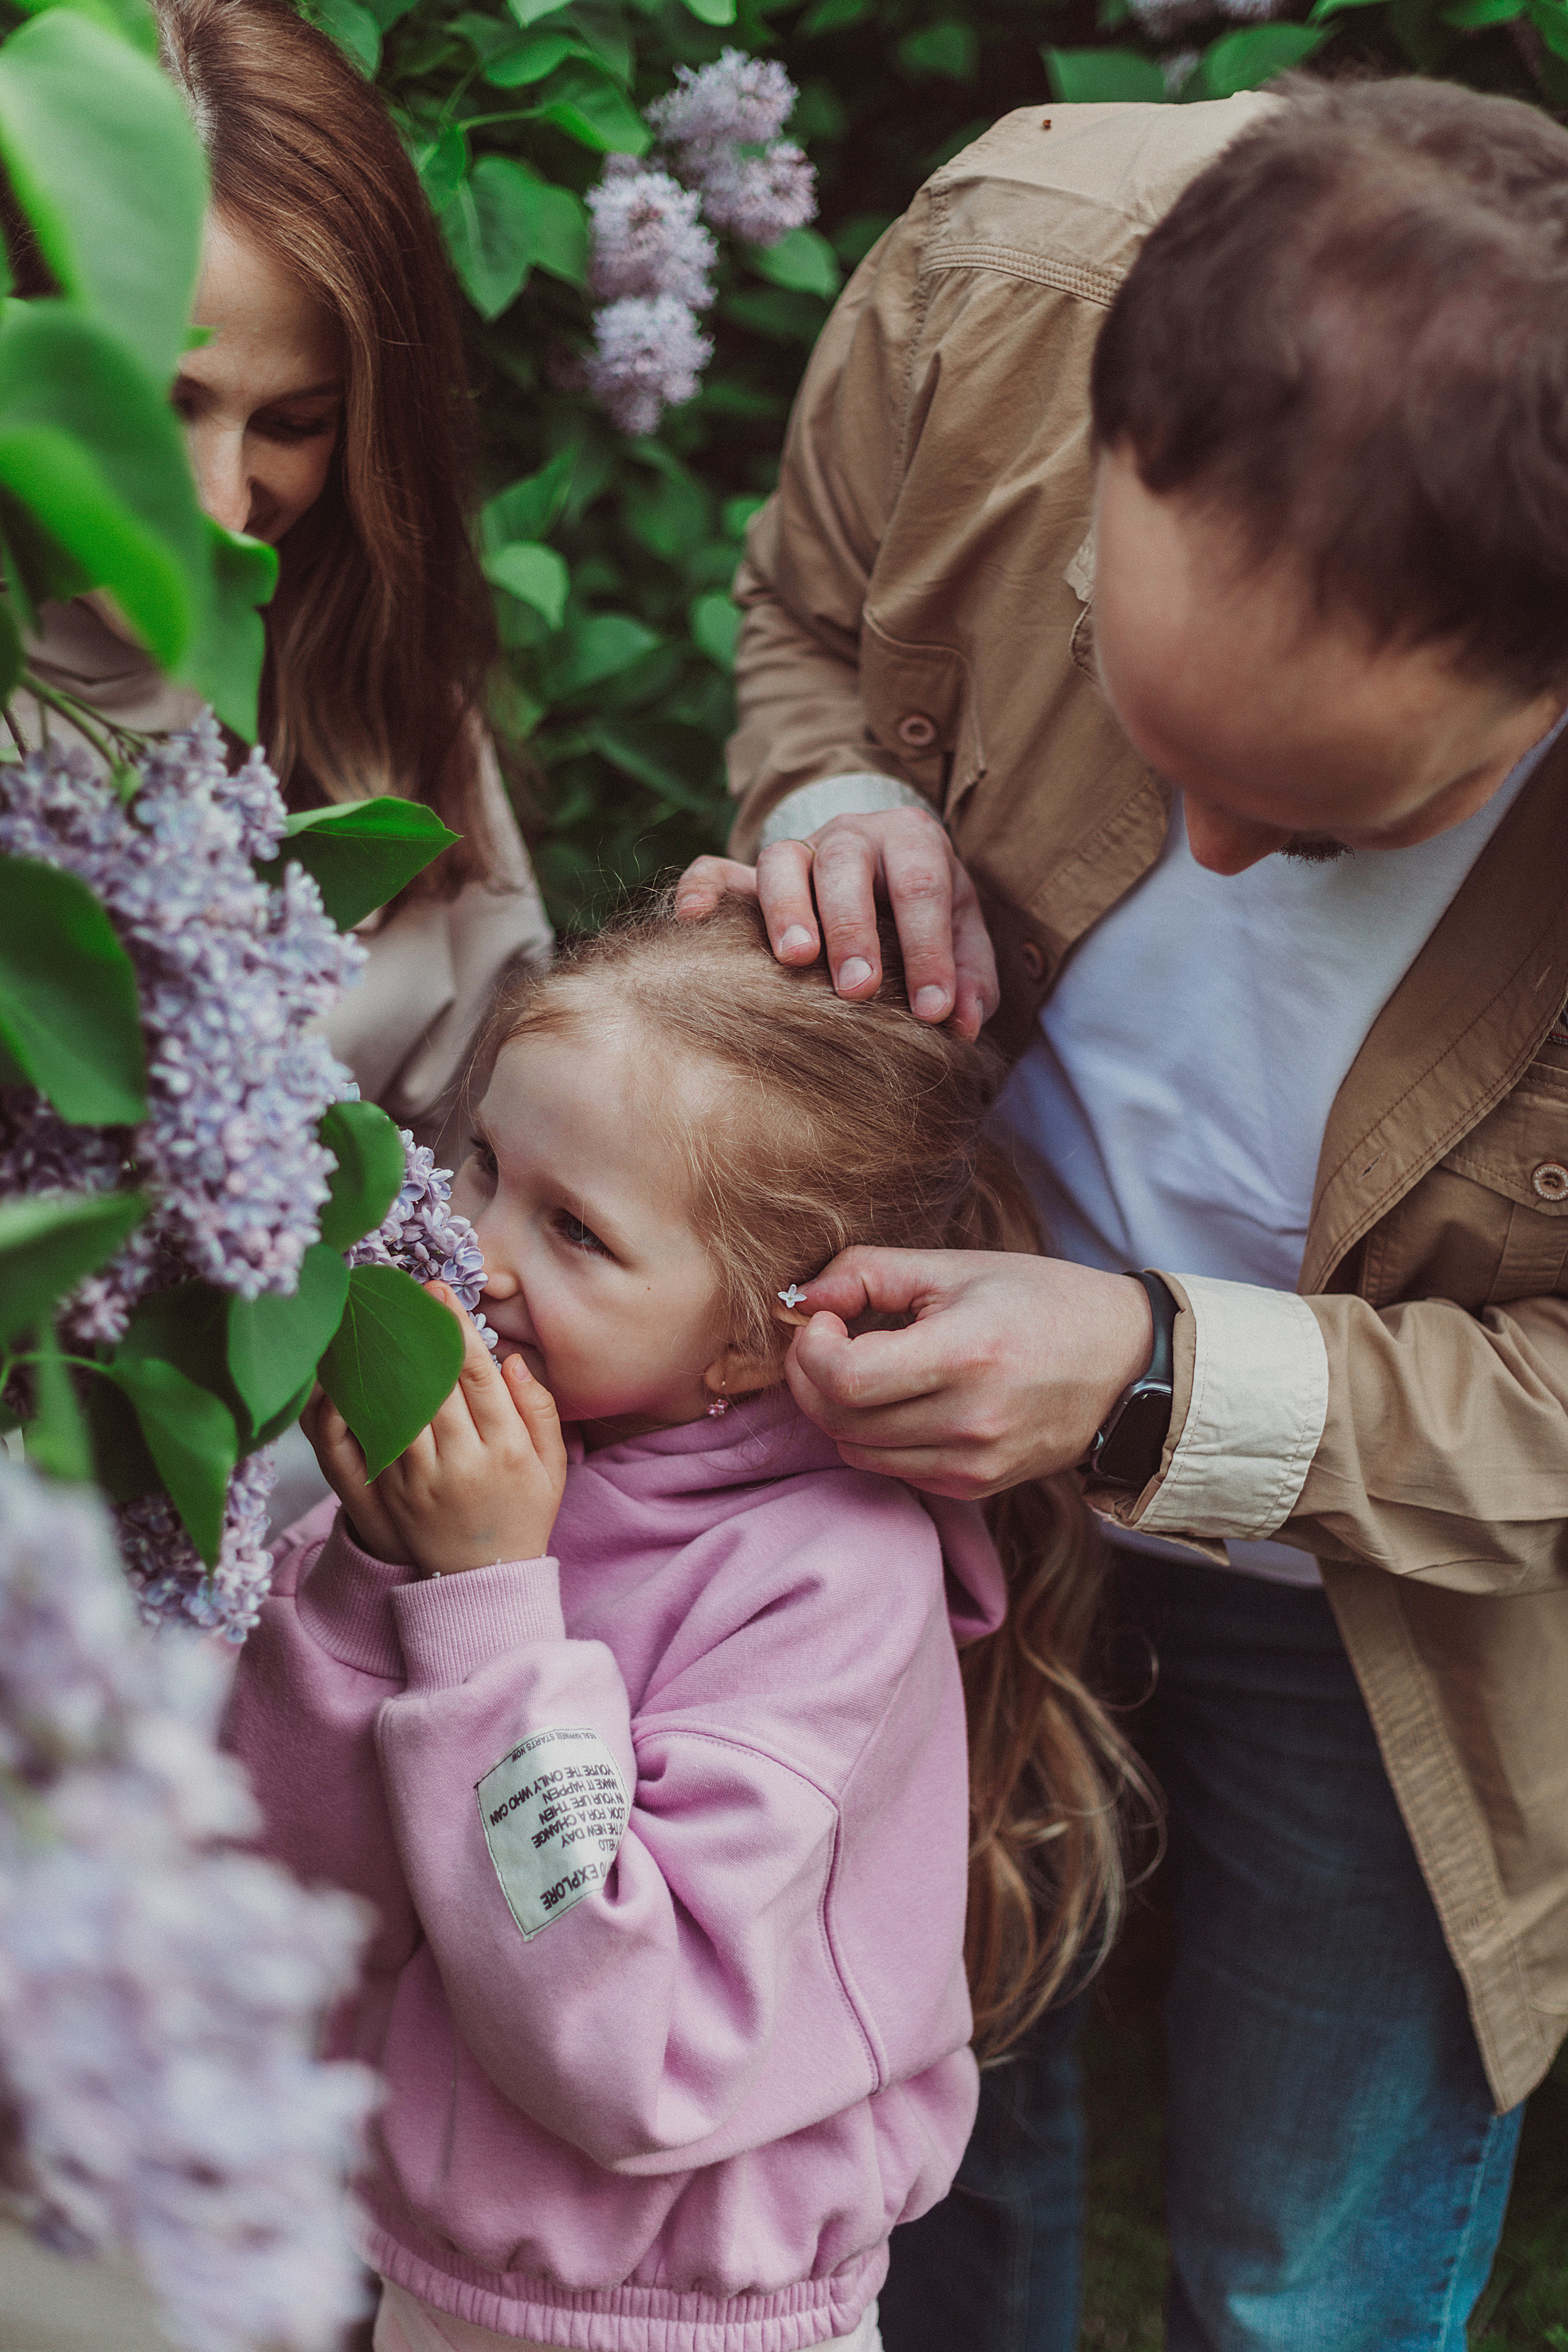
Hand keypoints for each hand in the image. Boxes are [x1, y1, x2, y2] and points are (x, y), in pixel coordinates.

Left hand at [306, 1287, 566, 1572]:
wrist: (483, 1582)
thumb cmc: (522, 1513)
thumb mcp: (553, 1466)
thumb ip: (541, 1410)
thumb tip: (513, 1362)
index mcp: (508, 1450)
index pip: (477, 1376)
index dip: (455, 1328)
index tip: (438, 1292)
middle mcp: (464, 1463)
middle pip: (432, 1383)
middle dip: (416, 1333)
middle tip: (401, 1294)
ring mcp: (423, 1481)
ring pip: (398, 1407)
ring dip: (385, 1362)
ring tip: (376, 1325)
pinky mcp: (392, 1496)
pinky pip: (374, 1440)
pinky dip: (365, 1404)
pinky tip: (359, 1373)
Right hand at [674, 806, 999, 1040]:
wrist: (882, 873)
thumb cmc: (923, 913)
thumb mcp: (962, 935)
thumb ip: (971, 978)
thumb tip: (963, 1026)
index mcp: (911, 841)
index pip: (921, 886)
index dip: (929, 948)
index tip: (933, 1010)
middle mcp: (851, 836)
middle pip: (846, 864)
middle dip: (853, 928)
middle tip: (858, 989)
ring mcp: (798, 851)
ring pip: (782, 860)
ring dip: (787, 909)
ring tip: (796, 960)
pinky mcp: (750, 875)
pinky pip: (717, 870)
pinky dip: (703, 889)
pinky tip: (695, 919)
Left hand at [780, 1249, 1155, 1499]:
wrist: (1127, 1365)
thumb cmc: (1041, 1302)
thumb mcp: (956, 1266)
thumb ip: (866, 1273)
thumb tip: (799, 1298)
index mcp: (965, 1354)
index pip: (845, 1379)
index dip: (811, 1349)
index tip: (825, 1319)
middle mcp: (969, 1421)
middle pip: (838, 1420)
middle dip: (810, 1377)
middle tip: (826, 1338)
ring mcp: (973, 1463)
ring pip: (855, 1451)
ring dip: (839, 1408)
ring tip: (865, 1364)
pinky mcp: (974, 1486)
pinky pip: (891, 1467)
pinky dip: (876, 1434)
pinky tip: (902, 1397)